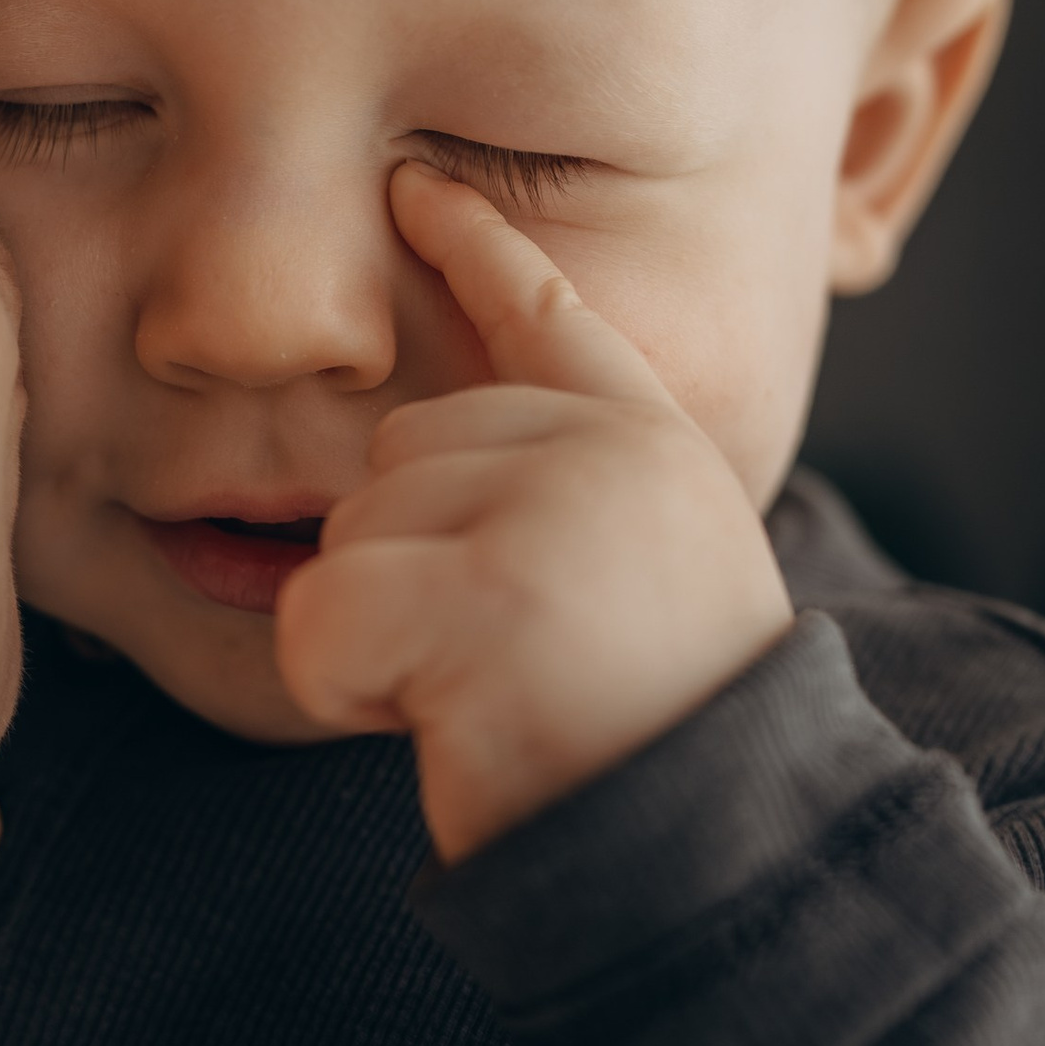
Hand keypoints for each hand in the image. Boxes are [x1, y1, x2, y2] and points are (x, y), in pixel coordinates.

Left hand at [273, 164, 794, 861]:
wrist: (725, 857)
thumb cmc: (656, 742)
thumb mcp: (650, 582)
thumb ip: (564, 497)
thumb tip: (416, 460)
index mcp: (653, 444)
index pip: (549, 315)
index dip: (474, 247)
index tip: (414, 187)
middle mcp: (604, 452)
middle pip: (397, 453)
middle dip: (409, 565)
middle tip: (504, 663)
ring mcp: (548, 513)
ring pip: (350, 538)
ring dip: (381, 640)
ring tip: (491, 699)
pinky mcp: (485, 596)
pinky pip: (319, 619)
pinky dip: (346, 690)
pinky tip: (443, 724)